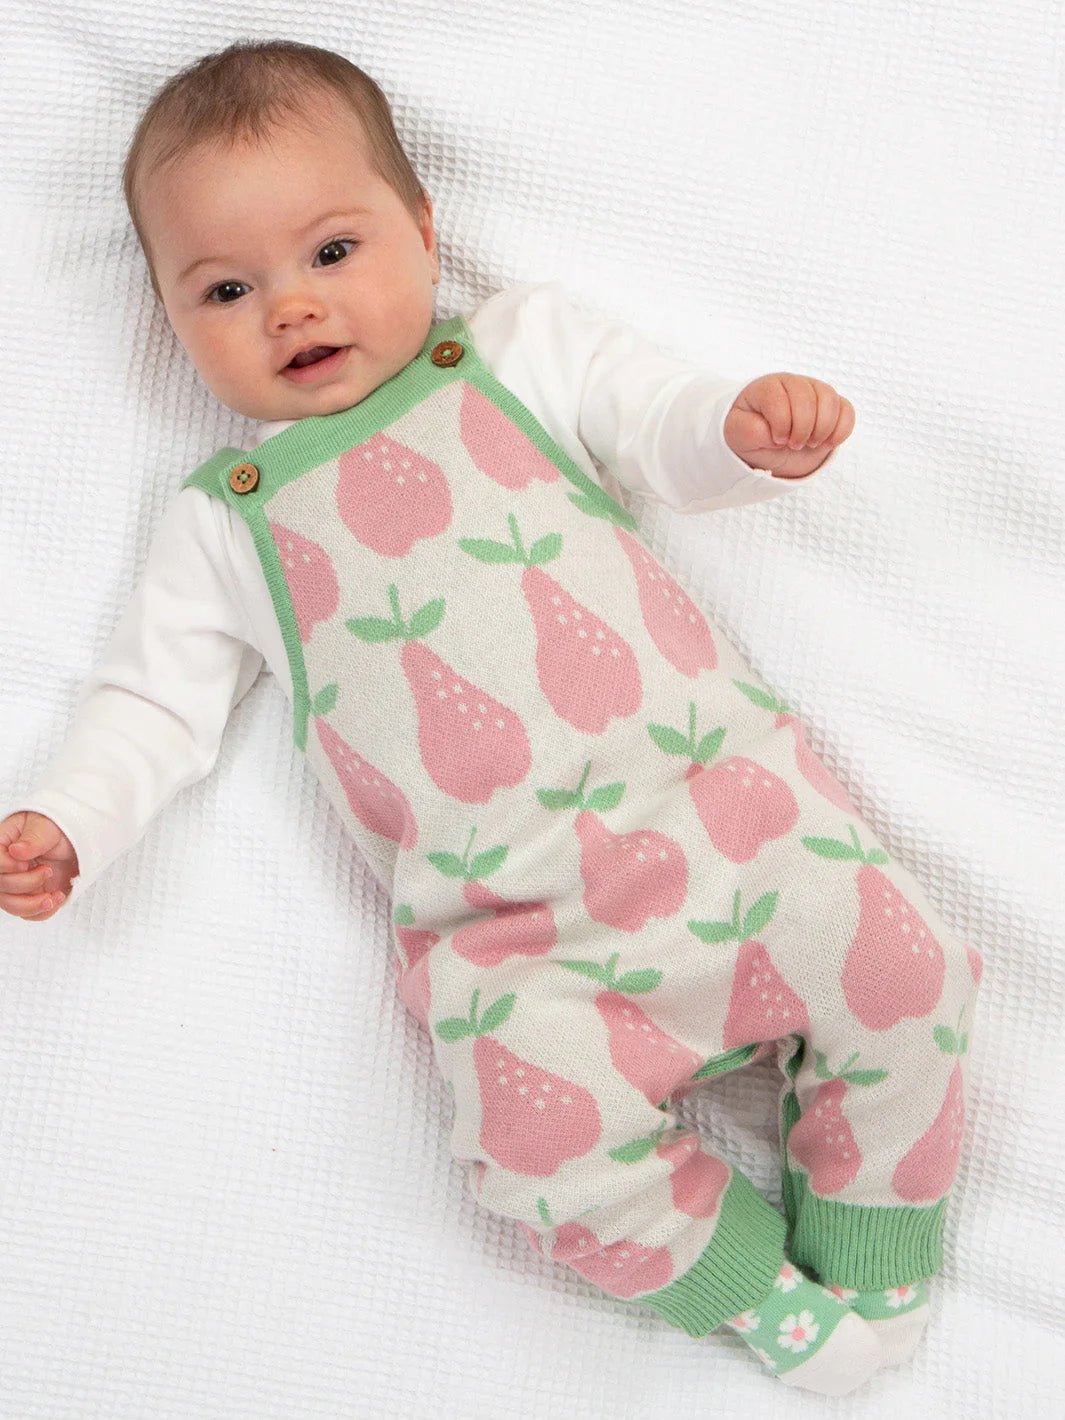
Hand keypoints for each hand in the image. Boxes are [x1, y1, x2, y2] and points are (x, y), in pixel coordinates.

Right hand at [0, 811, 78, 920]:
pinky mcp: (30, 897)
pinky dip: (43, 911)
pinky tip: (57, 897)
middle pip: (1, 887)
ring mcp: (16, 884)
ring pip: (11, 905)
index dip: (8, 867)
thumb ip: (34, 839)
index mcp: (2, 845)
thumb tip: (17, 851)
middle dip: (27, 883)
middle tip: (48, 870)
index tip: (26, 863)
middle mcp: (5, 867)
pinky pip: (29, 914)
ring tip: (54, 896)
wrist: (75, 843)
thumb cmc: (57, 828)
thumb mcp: (48, 827)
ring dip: (33, 905)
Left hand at [724, 373, 855, 478]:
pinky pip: (846, 410)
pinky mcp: (833, 405)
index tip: (777, 440)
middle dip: (802, 429)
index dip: (780, 423)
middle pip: (806, 398)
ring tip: (810, 444)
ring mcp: (815, 391)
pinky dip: (840, 431)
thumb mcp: (738, 436)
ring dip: (822, 429)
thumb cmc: (753, 434)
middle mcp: (793, 383)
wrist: (772, 446)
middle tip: (794, 445)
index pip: (777, 397)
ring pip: (829, 400)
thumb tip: (772, 433)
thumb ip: (748, 430)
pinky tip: (826, 444)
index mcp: (767, 387)